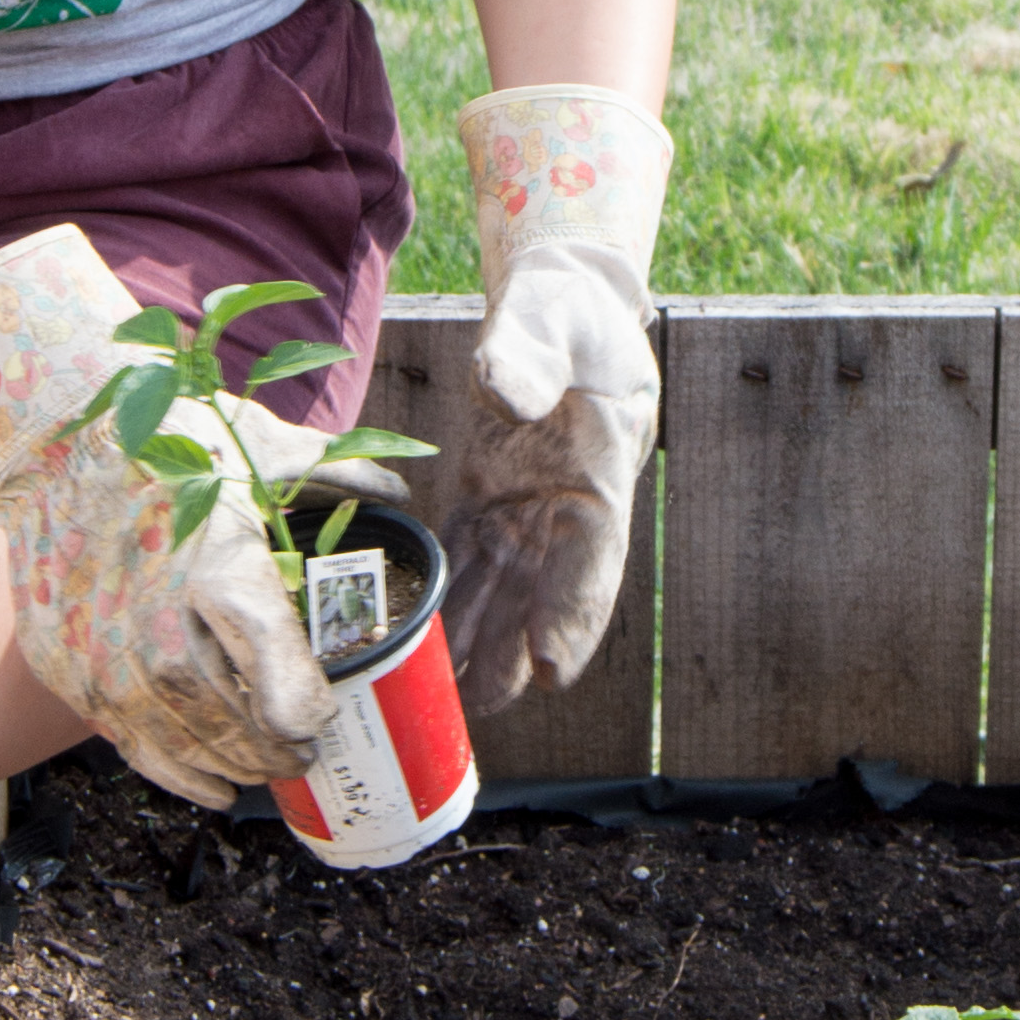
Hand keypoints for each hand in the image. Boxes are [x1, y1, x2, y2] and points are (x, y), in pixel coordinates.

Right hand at [0, 229, 339, 809]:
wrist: (46, 437)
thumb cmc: (164, 436)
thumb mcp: (260, 445)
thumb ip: (335, 474)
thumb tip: (397, 490)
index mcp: (222, 575)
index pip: (281, 682)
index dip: (311, 713)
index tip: (326, 717)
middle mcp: (160, 628)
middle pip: (234, 725)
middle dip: (276, 751)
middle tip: (304, 756)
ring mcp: (104, 655)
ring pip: (182, 744)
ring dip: (231, 768)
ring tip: (262, 771)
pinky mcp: (66, 666)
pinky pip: (128, 740)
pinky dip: (173, 772)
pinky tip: (210, 787)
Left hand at [444, 87, 670, 720]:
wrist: (558, 307)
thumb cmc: (568, 313)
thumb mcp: (554, 318)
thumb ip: (530, 352)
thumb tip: (508, 393)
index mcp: (599, 478)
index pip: (591, 562)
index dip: (572, 617)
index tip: (550, 666)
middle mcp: (565, 512)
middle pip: (544, 599)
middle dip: (516, 658)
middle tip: (482, 713)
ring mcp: (526, 515)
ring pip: (501, 595)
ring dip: (477, 648)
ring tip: (445, 704)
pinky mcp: (488, 506)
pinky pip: (466, 565)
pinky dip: (447, 605)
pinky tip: (420, 646)